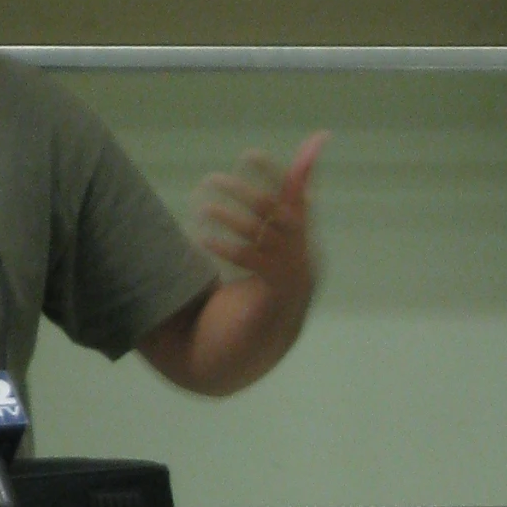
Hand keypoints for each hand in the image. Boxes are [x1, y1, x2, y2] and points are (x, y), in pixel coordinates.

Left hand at [196, 132, 326, 301]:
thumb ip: (270, 219)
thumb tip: (270, 179)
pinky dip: (227, 246)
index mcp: (303, 245)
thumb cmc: (260, 295)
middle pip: (278, 213)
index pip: (295, 199)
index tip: (250, 155)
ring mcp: (294, 278)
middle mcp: (304, 259)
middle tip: (212, 180)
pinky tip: (202, 238)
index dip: (276, 175)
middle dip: (245, 192)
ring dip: (231, 217)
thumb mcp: (267, 254)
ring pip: (263, 234)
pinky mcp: (275, 296)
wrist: (256, 351)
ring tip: (202, 208)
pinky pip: (252, 261)